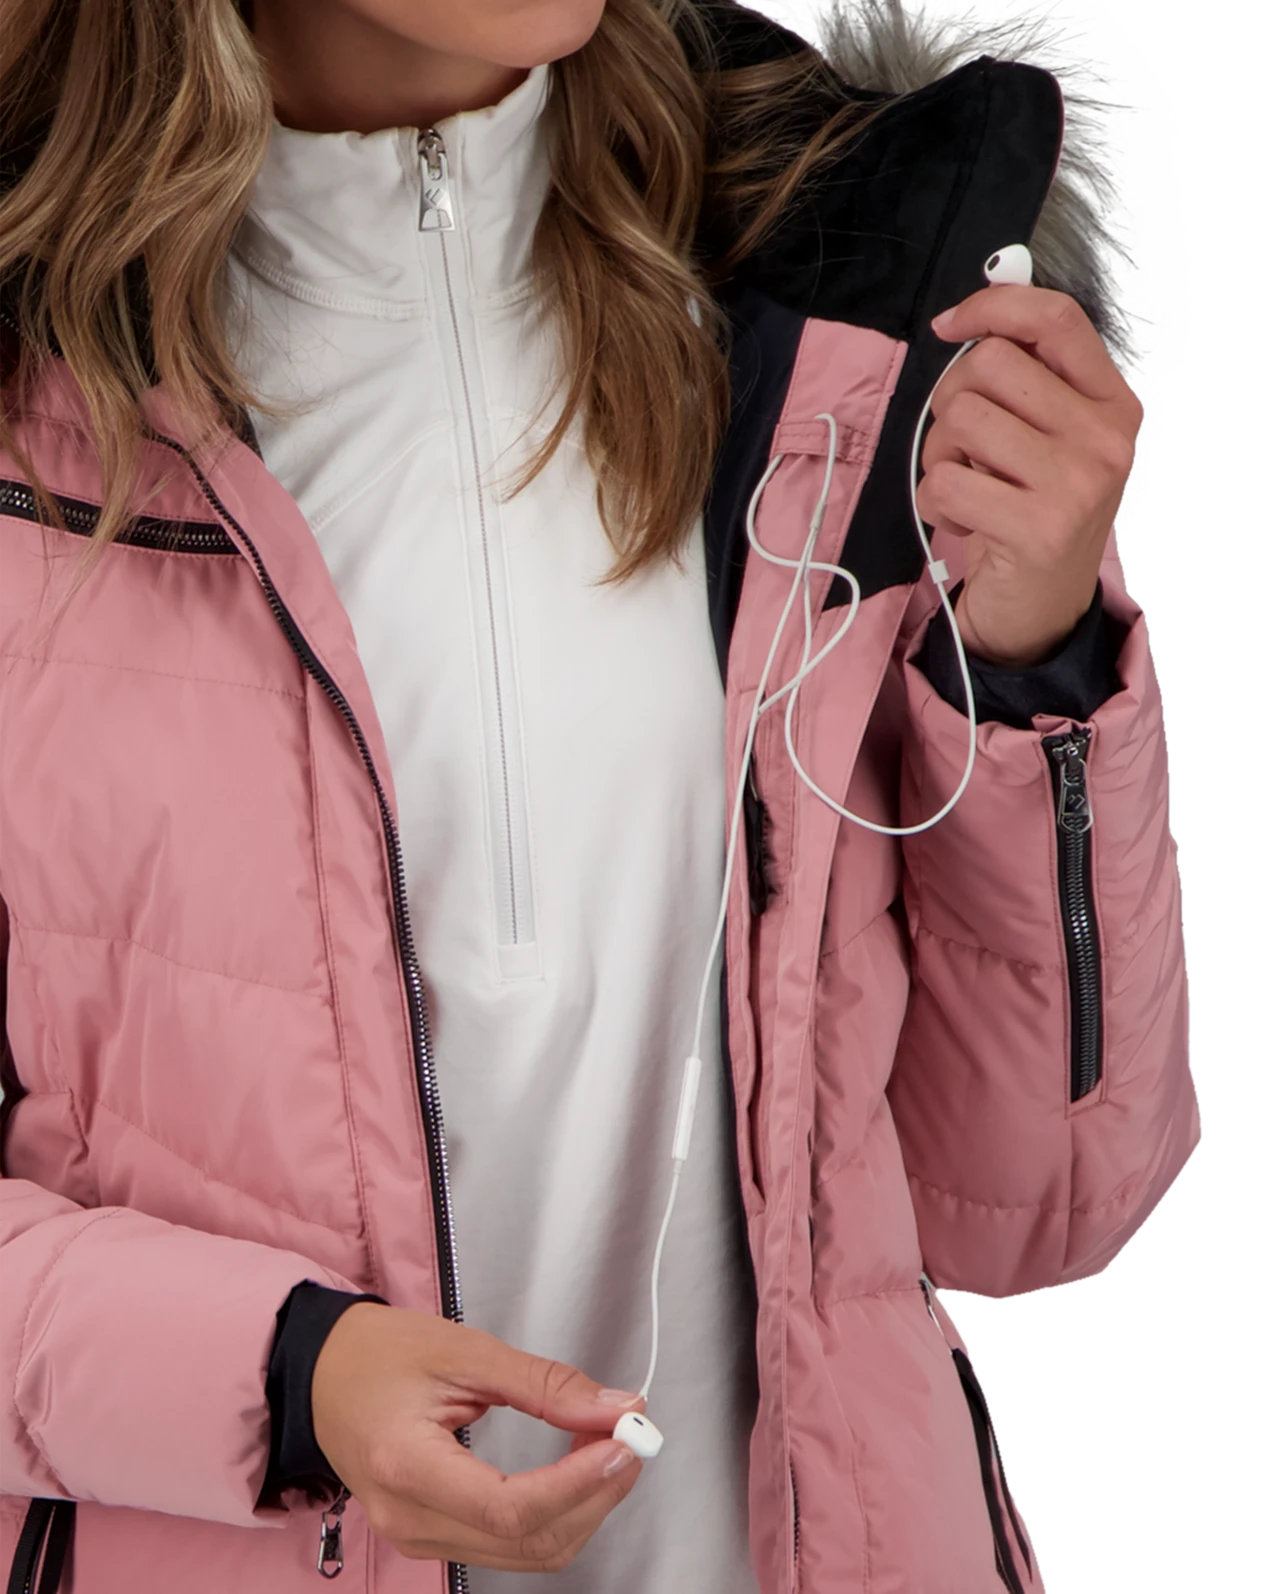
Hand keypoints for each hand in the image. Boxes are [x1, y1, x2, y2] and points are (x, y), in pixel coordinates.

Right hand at [311, 1303, 644, 1571]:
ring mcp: (416, 1536)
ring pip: (525, 1554)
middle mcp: (408, 1519)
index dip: (578, 1482)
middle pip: (527, 1542)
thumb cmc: (378, 1354)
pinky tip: (572, 1467)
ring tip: (606, 1445)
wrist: (322, 1372)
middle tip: (628, 1438)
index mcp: (406, 1467)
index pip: (510, 1509)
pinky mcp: (429, 1535)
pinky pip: (507, 1544)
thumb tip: (615, 1407)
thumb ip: (544, 1384)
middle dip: (594, 1495)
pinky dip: (553, 1510)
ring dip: (581, 1506)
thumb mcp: (465, 1351)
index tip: (622, 1442)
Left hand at [920, 285, 1143, 666]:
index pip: (1056, 318)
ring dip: (939, 454)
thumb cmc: (1031, 512)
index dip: (992, 306)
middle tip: (966, 449)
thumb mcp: (1044, 437)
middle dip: (953, 402)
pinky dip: (934, 502)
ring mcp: (1076, 484)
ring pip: (960, 419)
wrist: (1041, 608)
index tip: (949, 325)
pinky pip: (945, 481)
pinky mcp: (1038, 529)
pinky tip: (963, 521)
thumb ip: (1024, 378)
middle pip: (989, 365)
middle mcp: (1103, 438)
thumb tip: (967, 317)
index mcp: (1110, 402)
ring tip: (965, 486)